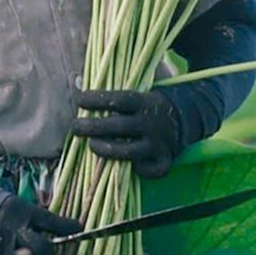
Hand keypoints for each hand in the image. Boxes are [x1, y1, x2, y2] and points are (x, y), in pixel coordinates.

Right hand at [0, 179, 81, 254]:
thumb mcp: (6, 202)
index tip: (79, 230)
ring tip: (14, 254)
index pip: (51, 222)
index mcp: (21, 211)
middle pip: (43, 250)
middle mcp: (14, 229)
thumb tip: (40, 225)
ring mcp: (0, 246)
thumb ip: (23, 215)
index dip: (67, 228)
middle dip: (47, 254)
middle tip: (44, 253)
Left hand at [70, 86, 187, 178]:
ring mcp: (159, 144)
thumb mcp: (137, 95)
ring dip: (106, 150)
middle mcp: (152, 124)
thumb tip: (80, 83)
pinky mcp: (164, 160)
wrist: (180, 119)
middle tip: (74, 127)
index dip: (98, 100)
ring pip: (130, 152)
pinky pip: (150, 171)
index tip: (79, 100)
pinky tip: (124, 166)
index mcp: (146, 102)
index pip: (120, 100)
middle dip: (93, 127)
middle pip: (120, 127)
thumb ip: (115, 95)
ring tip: (91, 145)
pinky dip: (138, 170)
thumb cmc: (146, 107)